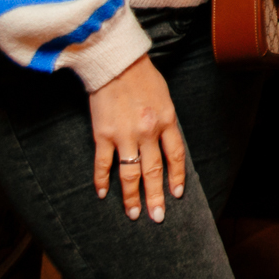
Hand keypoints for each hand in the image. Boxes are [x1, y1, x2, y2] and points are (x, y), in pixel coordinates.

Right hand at [89, 54, 184, 222]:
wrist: (115, 61)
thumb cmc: (142, 76)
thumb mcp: (164, 97)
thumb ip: (165, 121)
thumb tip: (165, 143)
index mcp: (166, 121)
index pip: (175, 157)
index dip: (176, 178)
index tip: (176, 194)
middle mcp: (148, 132)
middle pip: (154, 172)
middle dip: (156, 197)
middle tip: (157, 217)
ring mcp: (125, 136)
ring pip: (130, 174)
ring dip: (131, 197)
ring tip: (133, 214)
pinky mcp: (103, 135)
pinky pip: (103, 164)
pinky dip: (102, 180)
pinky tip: (102, 193)